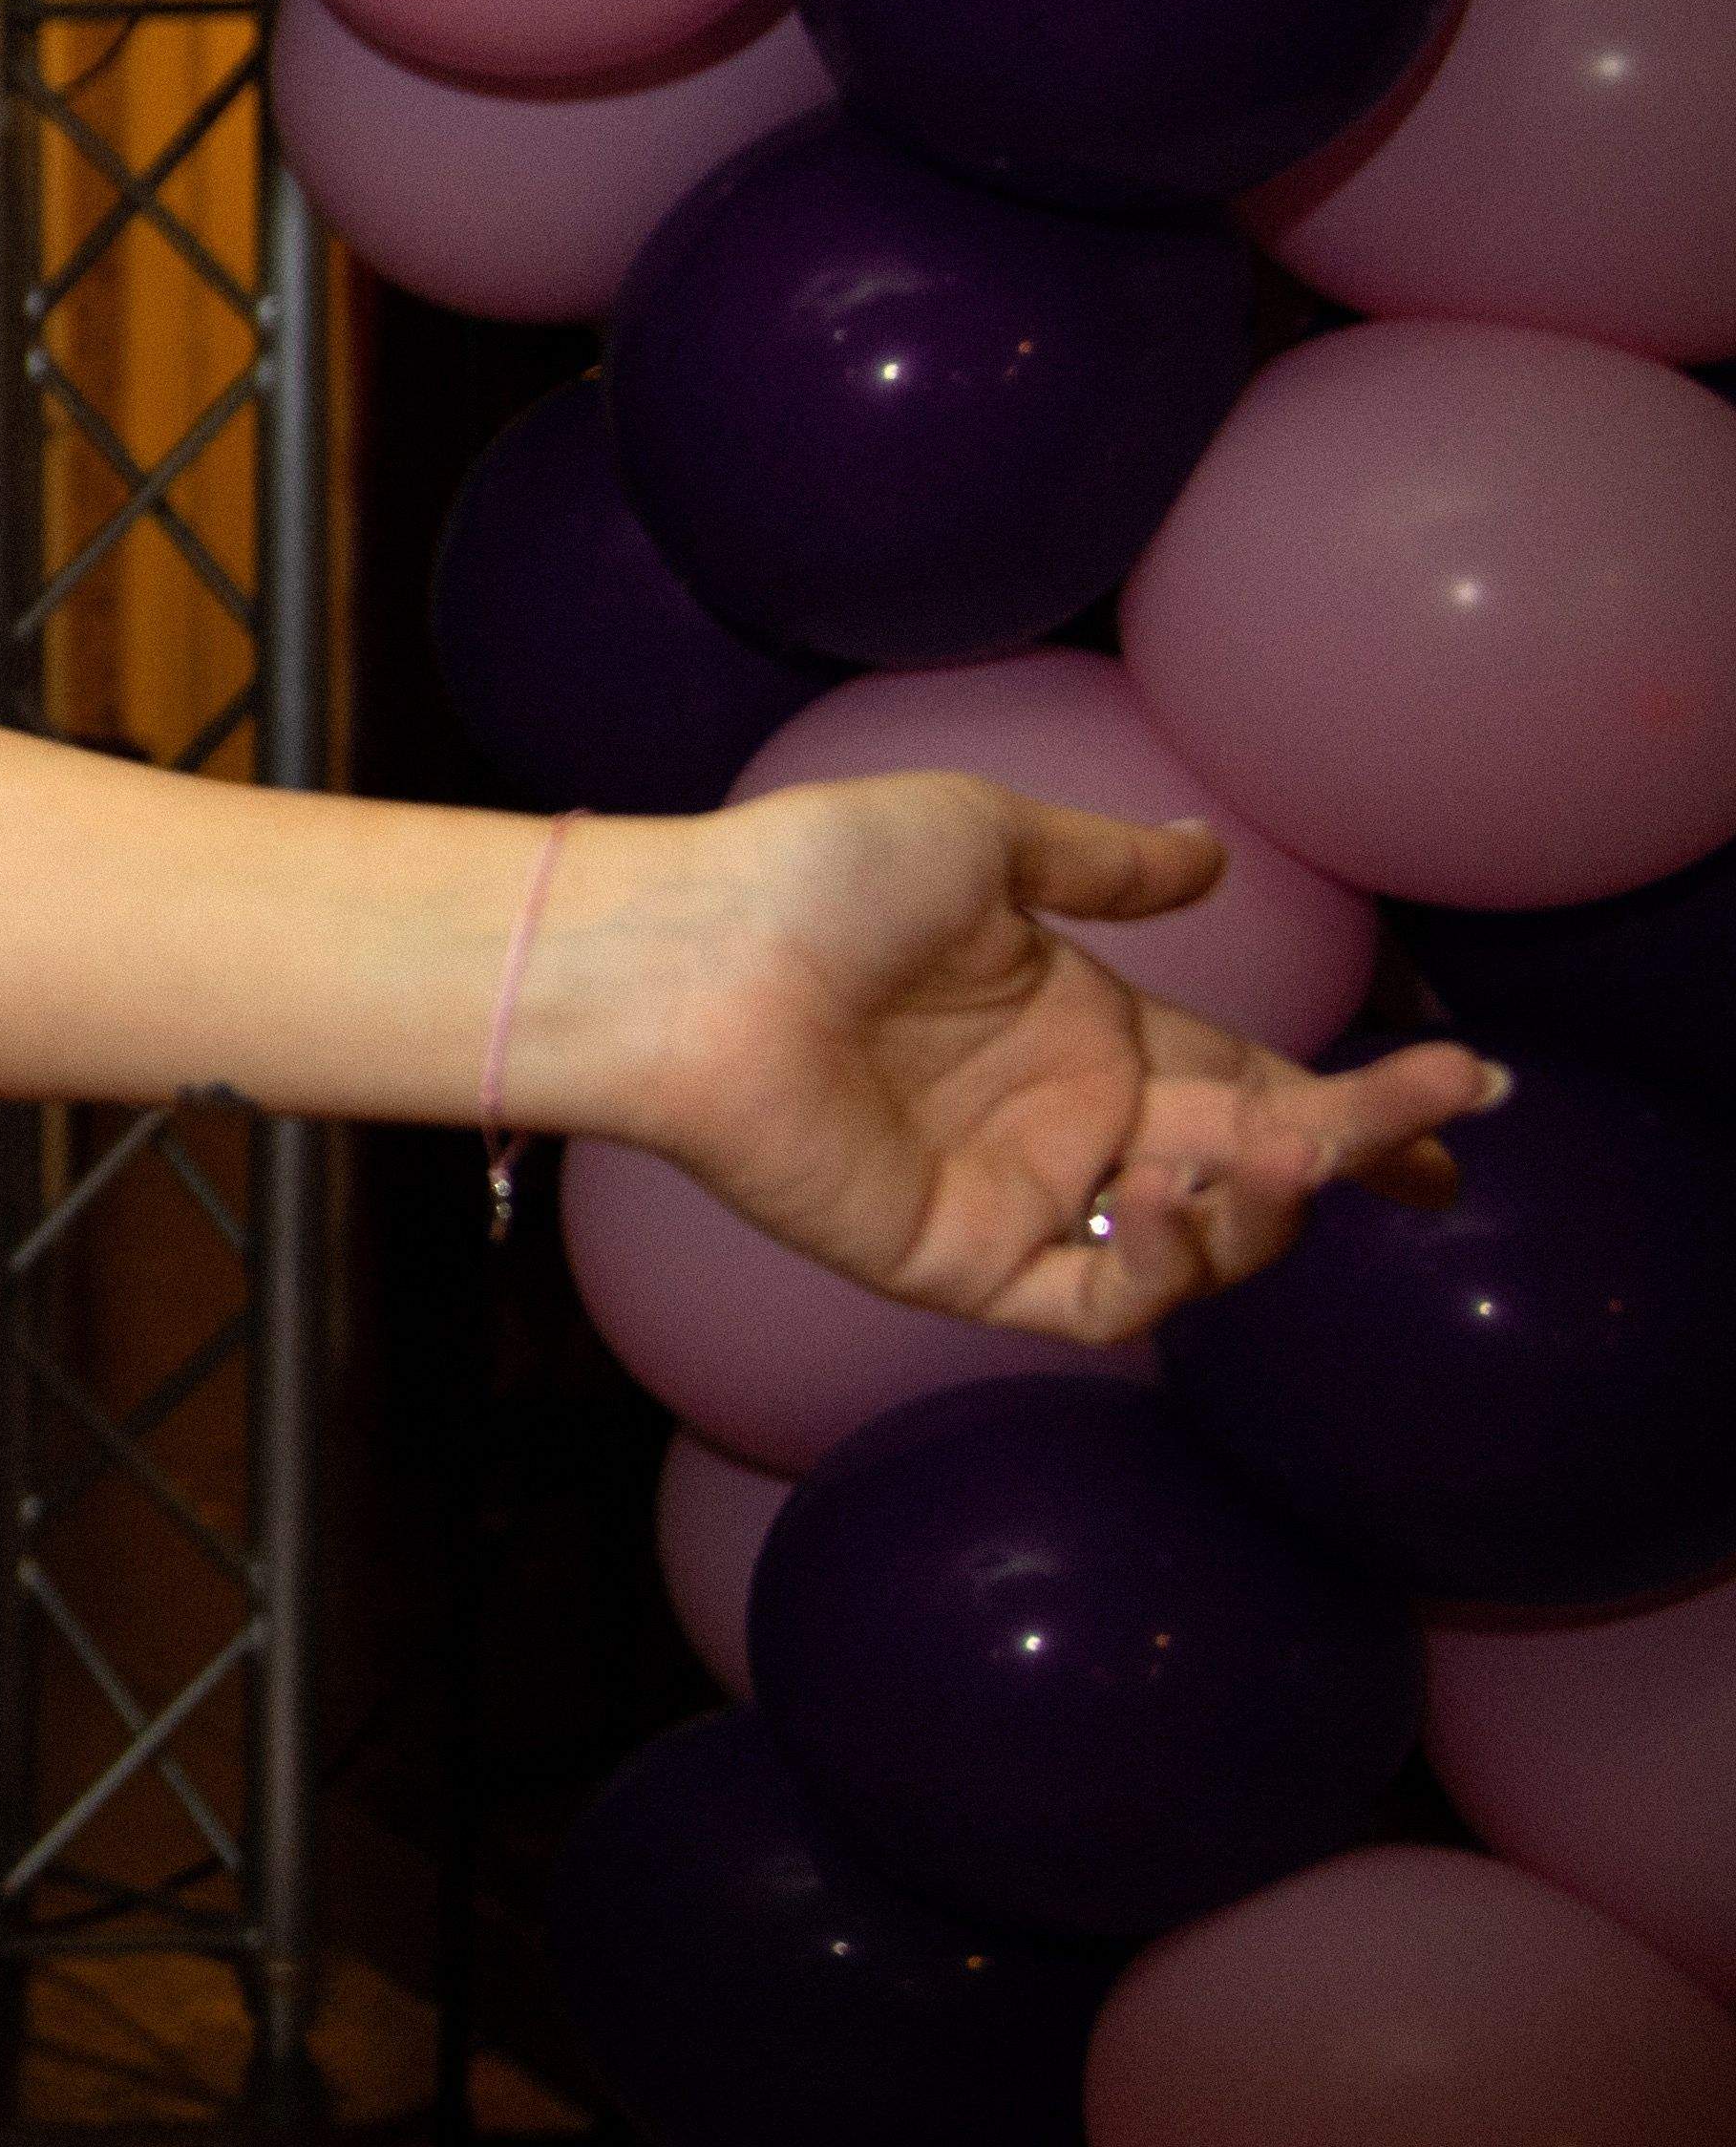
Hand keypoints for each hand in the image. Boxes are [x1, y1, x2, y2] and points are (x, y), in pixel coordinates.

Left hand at [580, 775, 1503, 1347]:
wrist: (692, 955)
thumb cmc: (809, 878)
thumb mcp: (981, 840)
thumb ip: (1103, 865)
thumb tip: (1208, 856)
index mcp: (1081, 1026)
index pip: (1249, 1077)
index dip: (1351, 1099)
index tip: (1452, 1098)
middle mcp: (1064, 1119)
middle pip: (1252, 1163)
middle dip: (1353, 1153)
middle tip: (1431, 1137)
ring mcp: (1018, 1196)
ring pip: (1197, 1247)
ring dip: (1262, 1212)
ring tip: (1273, 1153)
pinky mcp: (960, 1261)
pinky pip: (1098, 1306)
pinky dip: (1162, 1272)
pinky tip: (1169, 1200)